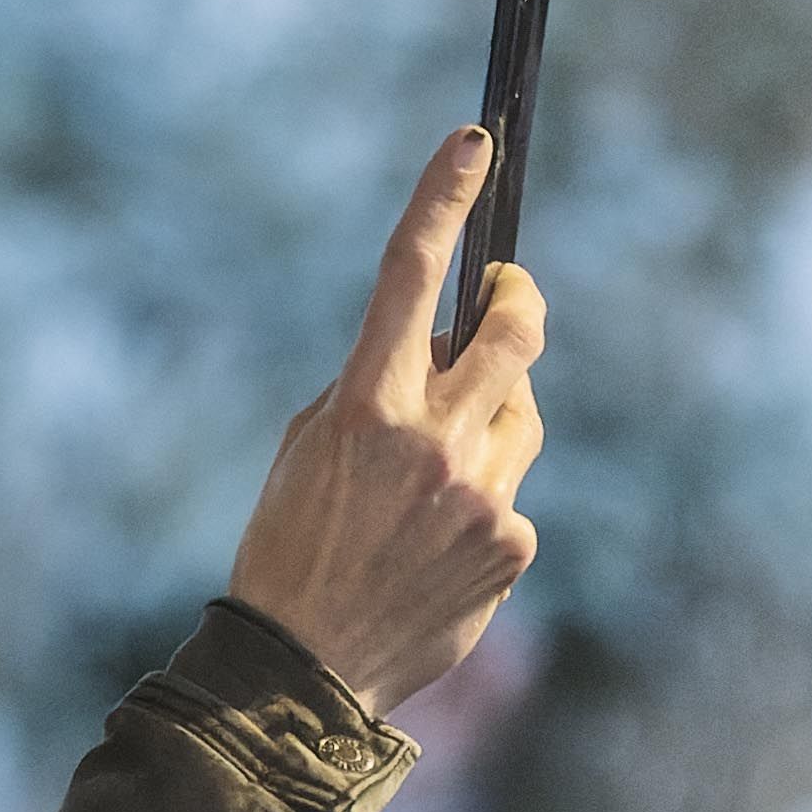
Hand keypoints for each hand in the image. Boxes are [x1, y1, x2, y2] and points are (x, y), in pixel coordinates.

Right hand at [222, 127, 548, 717]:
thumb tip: (437, 347)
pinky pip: (512, 488)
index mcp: (363, 406)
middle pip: (514, 331)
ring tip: (437, 466)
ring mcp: (480, 493)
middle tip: (505, 295)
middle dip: (515, 300)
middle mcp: (431, 440)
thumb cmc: (290, 546)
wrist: (305, 669)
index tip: (475, 141)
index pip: (408, 275)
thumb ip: (372, 387)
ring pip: (521, 411)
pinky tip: (434, 543)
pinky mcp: (512, 543)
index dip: (443, 197)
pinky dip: (482, 497)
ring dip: (493, 412)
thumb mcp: (307, 447)